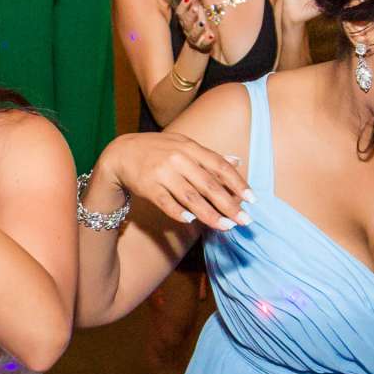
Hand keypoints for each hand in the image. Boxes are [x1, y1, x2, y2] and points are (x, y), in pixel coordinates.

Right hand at [100, 132, 249, 231]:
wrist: (122, 152)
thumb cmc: (158, 150)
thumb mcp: (184, 146)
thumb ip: (210, 156)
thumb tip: (237, 161)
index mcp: (191, 148)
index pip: (219, 166)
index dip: (237, 183)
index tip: (252, 200)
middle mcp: (178, 159)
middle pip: (208, 185)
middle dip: (229, 204)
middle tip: (245, 220)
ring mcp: (162, 173)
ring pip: (190, 197)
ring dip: (210, 214)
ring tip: (226, 227)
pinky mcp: (148, 186)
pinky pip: (166, 202)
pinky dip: (178, 212)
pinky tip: (192, 222)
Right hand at [174, 0, 217, 54]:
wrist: (197, 51)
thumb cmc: (198, 28)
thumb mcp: (197, 15)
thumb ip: (195, 4)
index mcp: (185, 21)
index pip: (181, 12)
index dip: (184, 5)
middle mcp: (188, 30)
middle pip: (187, 22)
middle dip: (191, 14)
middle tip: (195, 7)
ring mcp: (195, 39)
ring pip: (194, 34)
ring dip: (198, 28)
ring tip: (202, 23)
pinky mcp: (203, 47)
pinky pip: (204, 45)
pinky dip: (207, 40)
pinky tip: (211, 36)